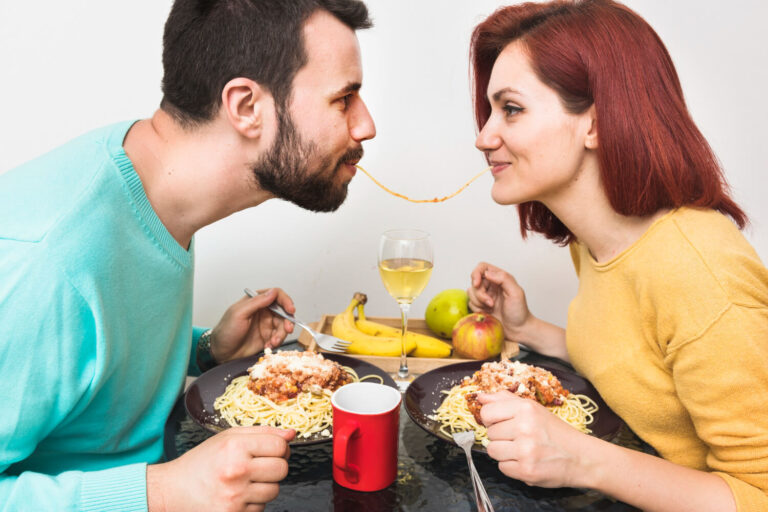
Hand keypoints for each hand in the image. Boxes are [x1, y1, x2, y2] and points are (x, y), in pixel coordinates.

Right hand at [147, 426, 294, 511]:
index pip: (280, 446)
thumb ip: (262, 432)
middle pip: (282, 469)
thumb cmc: (200, 462)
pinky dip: (253, 502)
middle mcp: (237, 471)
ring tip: (244, 482)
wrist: (172, 491)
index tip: (270, 450)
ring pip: (274, 490)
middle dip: (275, 467)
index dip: (279, 448)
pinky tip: (236, 495)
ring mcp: (236, 497)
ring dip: (264, 486)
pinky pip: (260, 508)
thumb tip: (291, 434)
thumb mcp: (227, 438)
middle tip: (257, 466)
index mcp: (235, 447)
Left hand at [210, 288, 295, 362]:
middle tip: (287, 329)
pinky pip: (279, 337)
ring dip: (281, 334)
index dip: (286, 301)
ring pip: (283, 326)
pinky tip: (268, 346)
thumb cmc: (225, 331)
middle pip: (283, 312)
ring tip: (273, 342)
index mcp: (256, 301)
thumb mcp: (239, 314)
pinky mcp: (267, 337)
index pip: (276, 295)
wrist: (221, 353)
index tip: (290, 309)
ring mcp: (266, 325)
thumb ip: (257, 302)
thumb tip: (273, 293)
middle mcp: (263, 311)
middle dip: (287, 321)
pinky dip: (277, 342)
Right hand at [467, 262, 530, 339]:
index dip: (476, 273)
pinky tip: (488, 313)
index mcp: (500, 278)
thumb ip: (504, 279)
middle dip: (480, 294)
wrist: (518, 330)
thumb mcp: (516, 293)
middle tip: (491, 303)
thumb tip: (488, 273)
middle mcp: (491, 285)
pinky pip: (471, 304)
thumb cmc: (520, 312)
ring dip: (479, 302)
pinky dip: (477, 309)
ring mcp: (485, 296)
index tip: (476, 284)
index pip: (482, 267)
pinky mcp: (481, 306)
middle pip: (474, 282)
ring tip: (491, 308)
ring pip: (470, 293)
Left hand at [479, 391, 587, 487]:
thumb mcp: (533, 409)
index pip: (487, 413)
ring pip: (492, 451)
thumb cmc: (555, 432)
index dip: (492, 419)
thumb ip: (505, 401)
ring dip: (504, 452)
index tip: (502, 423)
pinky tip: (526, 461)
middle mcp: (525, 428)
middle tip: (519, 438)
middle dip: (501, 437)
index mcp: (526, 409)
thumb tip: (480, 397)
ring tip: (522, 450)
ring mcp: (525, 451)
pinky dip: (512, 466)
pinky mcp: (526, 471)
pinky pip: (502, 467)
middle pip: (489, 433)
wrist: (581, 457)